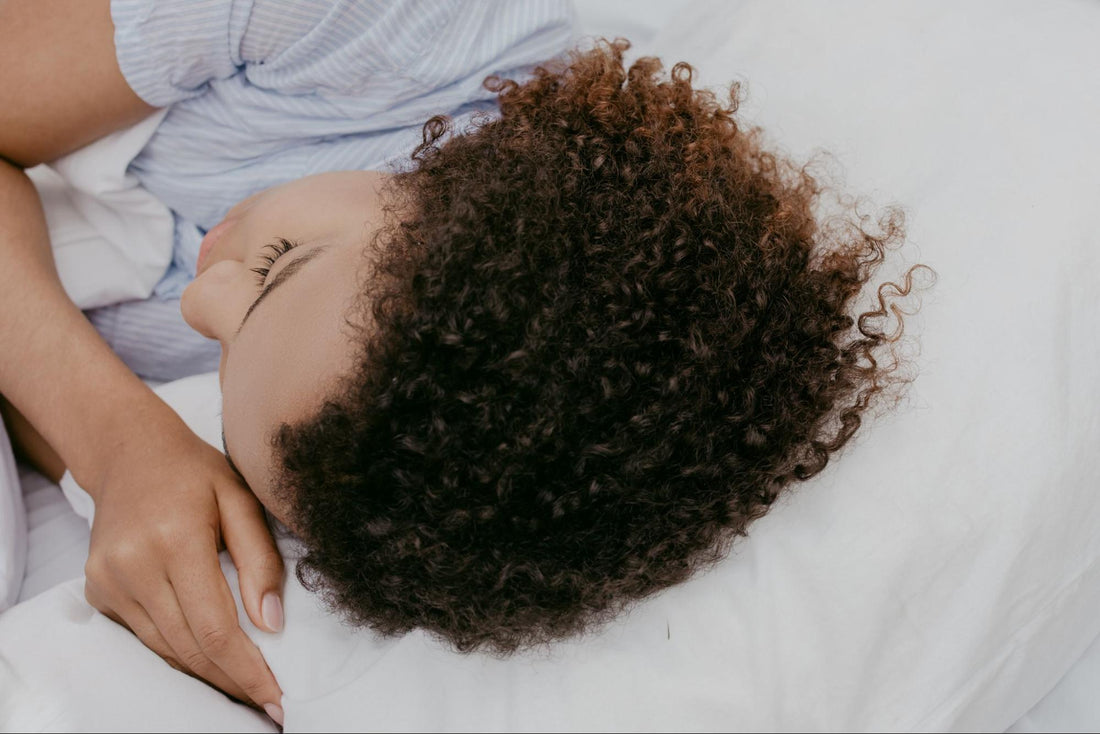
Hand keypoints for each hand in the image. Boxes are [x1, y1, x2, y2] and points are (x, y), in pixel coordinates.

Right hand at [82, 416, 284, 722]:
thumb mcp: (242, 499)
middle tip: (270, 702)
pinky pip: (147, 636)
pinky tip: (211, 658)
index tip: (276, 696)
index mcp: (175, 539)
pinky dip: (181, 651)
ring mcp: (109, 580)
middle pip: (189, 647)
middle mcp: (133, 565)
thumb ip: (261, 560)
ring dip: (208, 674)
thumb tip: (272, 623)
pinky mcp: (98, 590)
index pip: (215, 627)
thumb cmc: (196, 471)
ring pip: (166, 649)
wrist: (130, 451)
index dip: (247, 669)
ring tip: (247, 686)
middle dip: (233, 680)